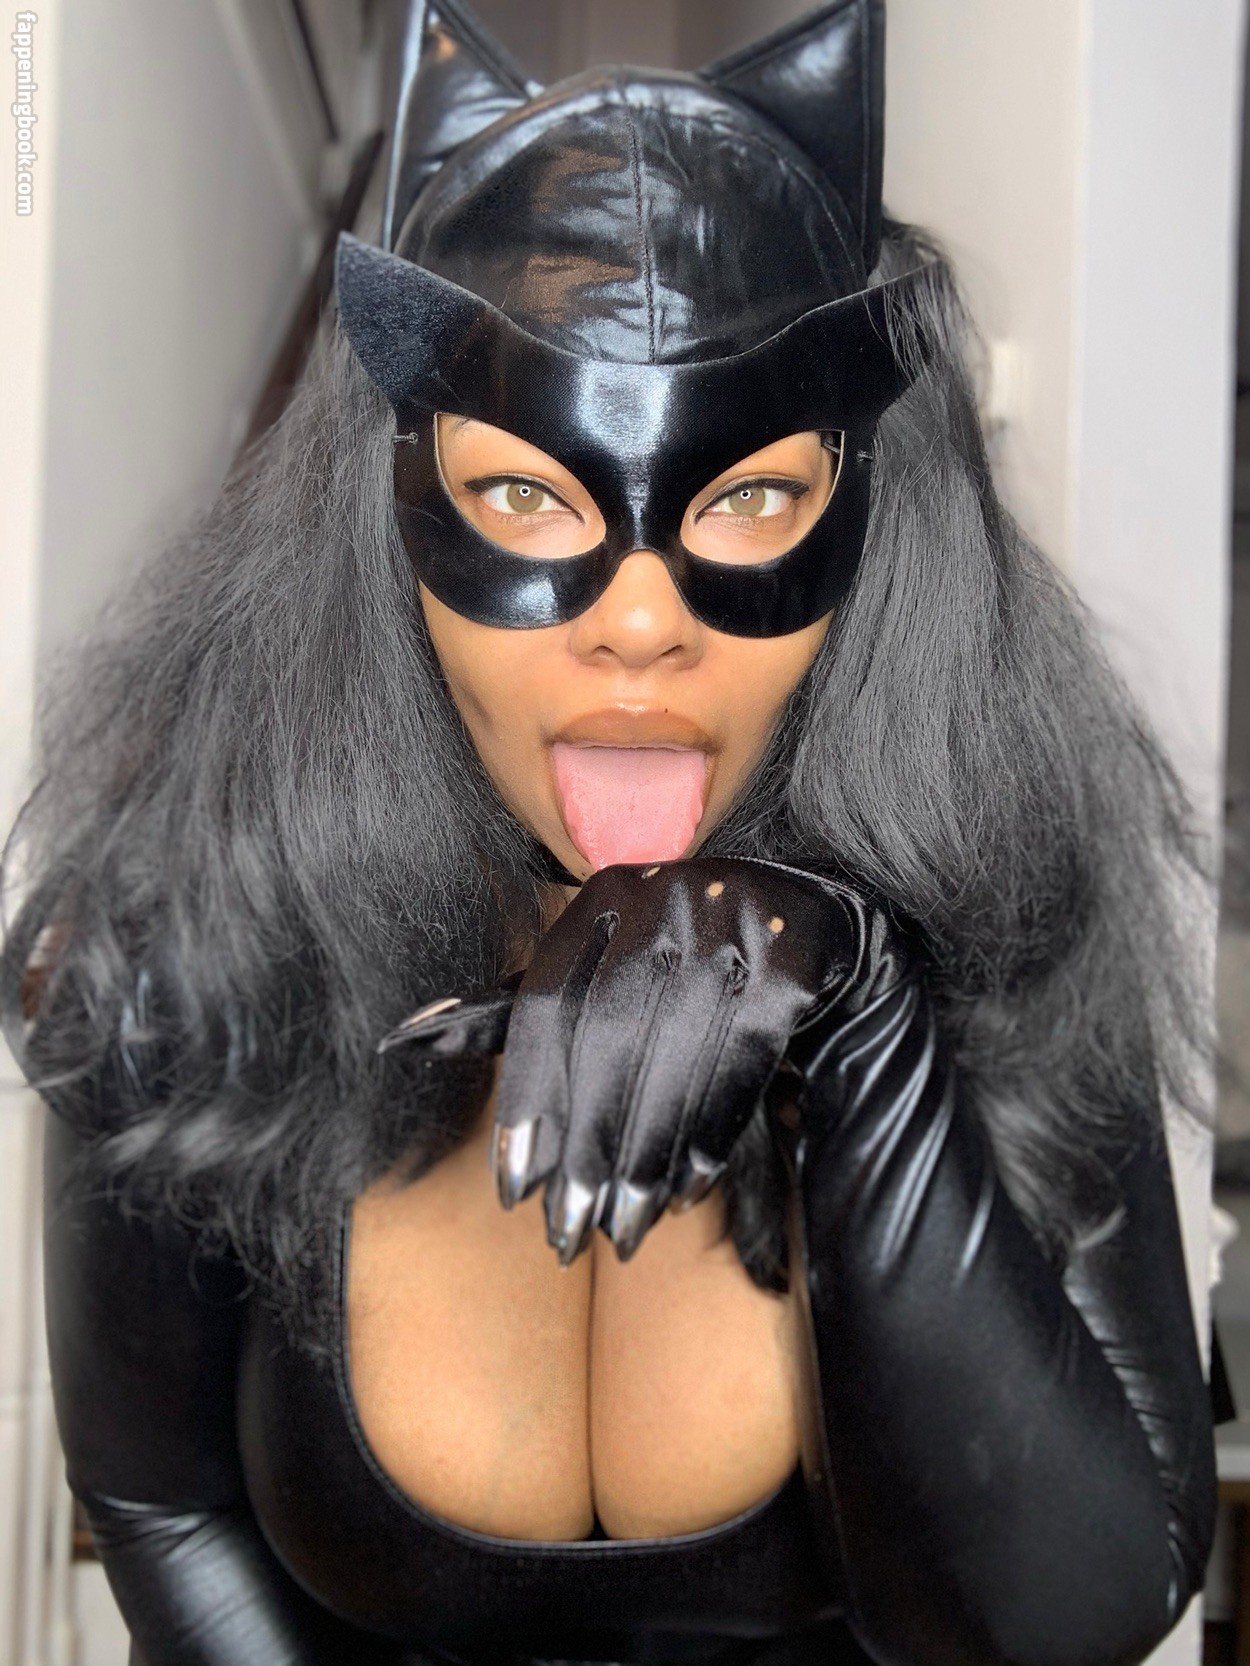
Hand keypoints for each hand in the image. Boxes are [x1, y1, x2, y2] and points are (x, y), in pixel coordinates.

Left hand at [380, 858, 902, 1261]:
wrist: (818, 928)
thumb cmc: (682, 968)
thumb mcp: (597, 978)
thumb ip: (512, 1011)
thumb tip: (406, 1041)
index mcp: (602, 894)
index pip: (547, 1004)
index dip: (526, 1100)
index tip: (512, 1189)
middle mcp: (665, 891)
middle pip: (609, 1035)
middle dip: (586, 1147)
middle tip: (569, 1233)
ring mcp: (734, 916)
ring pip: (675, 1054)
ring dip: (645, 1156)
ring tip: (624, 1230)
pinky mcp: (795, 954)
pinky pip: (745, 1059)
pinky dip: (712, 1131)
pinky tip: (686, 1189)